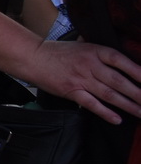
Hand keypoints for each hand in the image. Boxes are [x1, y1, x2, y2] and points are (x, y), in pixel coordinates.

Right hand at [19, 38, 140, 123]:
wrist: (33, 58)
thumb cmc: (57, 51)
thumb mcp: (81, 44)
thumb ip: (99, 49)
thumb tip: (119, 50)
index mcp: (94, 51)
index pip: (121, 61)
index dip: (138, 71)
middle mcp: (90, 65)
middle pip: (119, 81)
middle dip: (138, 93)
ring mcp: (81, 79)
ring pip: (109, 95)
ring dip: (128, 105)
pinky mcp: (71, 91)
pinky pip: (92, 104)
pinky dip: (105, 113)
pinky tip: (117, 119)